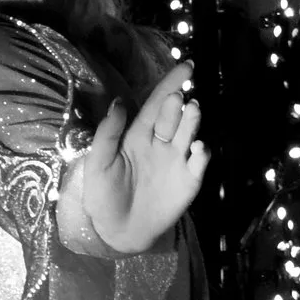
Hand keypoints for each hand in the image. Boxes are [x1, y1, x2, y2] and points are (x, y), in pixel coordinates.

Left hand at [66, 60, 206, 252]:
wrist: (118, 232)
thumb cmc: (104, 197)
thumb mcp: (97, 165)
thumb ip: (107, 135)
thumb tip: (118, 102)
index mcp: (138, 136)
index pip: (156, 105)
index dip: (170, 85)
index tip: (186, 67)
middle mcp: (161, 143)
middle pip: (173, 117)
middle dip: (177, 105)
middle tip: (180, 100)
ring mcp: (176, 161)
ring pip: (188, 134)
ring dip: (192, 122)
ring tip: (193, 110)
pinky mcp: (189, 181)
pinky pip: (199, 163)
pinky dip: (202, 154)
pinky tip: (199, 147)